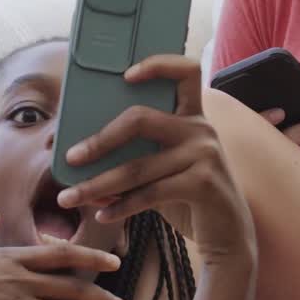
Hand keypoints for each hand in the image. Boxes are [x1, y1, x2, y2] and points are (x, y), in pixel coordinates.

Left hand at [57, 54, 256, 262]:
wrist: (229, 234)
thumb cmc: (189, 195)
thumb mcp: (167, 167)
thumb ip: (137, 156)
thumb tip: (79, 158)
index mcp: (193, 116)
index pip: (186, 72)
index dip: (158, 65)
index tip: (125, 75)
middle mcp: (201, 129)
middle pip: (141, 119)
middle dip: (100, 140)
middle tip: (71, 157)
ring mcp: (205, 155)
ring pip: (137, 166)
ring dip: (97, 184)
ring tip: (69, 197)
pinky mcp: (203, 184)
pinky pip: (150, 193)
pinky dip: (120, 206)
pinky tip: (102, 215)